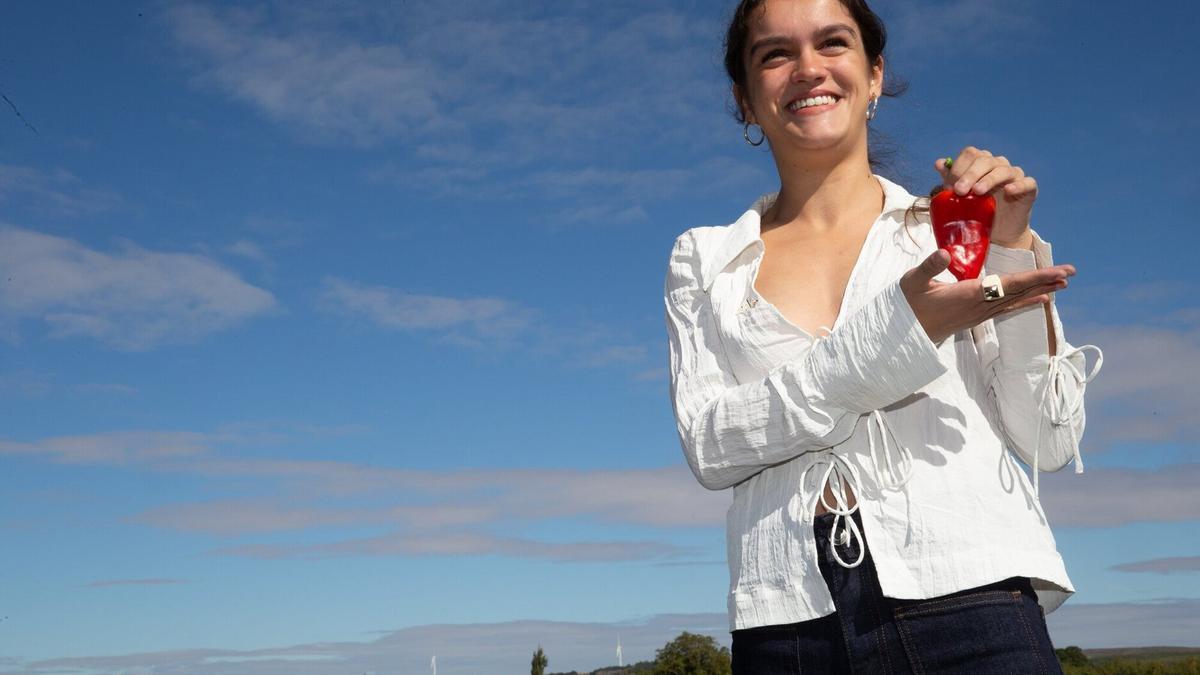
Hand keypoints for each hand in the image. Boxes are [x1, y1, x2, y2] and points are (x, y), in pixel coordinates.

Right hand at [900, 249, 1072, 343]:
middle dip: (1046, 280)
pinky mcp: (977, 316)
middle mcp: (981, 306)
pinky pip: (1008, 308)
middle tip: (1072, 272)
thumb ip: (929, 267)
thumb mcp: (912, 281)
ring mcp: (980, 313)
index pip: (1009, 284)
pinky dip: (1026, 301)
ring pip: (1016, 299)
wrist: (904, 334)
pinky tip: (1042, 298)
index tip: (1057, 272)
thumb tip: (945, 252)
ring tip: (1063, 283)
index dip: (1035, 276)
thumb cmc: (907, 304)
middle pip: (1019, 291)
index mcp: (970, 294)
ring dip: (1040, 289)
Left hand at [935, 147, 1037, 247]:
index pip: (970, 154)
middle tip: (959, 190)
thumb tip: (939, 162)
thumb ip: (951, 179)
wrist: (998, 232)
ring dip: (989, 179)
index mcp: (981, 163)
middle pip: (985, 160)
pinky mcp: (1029, 189)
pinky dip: (1019, 185)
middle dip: (970, 174)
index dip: (959, 167)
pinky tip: (1008, 191)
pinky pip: (1027, 182)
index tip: (949, 186)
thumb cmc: (978, 211)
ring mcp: (1015, 176)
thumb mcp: (961, 197)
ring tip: (978, 192)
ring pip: (1003, 170)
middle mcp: (998, 165)